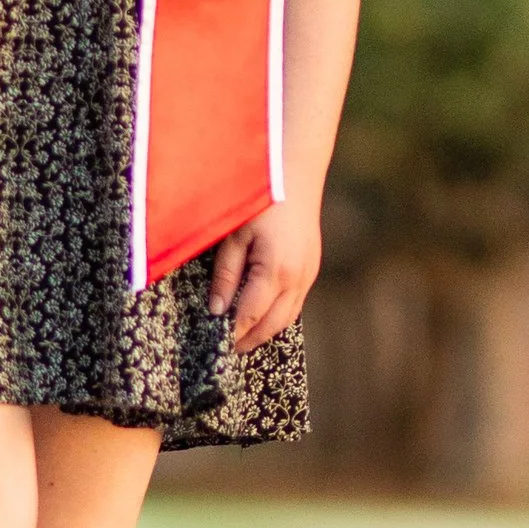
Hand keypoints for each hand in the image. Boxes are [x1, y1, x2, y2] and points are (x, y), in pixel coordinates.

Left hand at [207, 196, 321, 352]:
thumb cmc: (260, 201)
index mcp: (276, 271)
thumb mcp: (234, 236)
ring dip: (266, 331)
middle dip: (250, 339)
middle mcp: (297, 278)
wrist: (296, 176)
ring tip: (243, 338)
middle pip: (273, 324)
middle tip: (229, 351)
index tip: (216, 346)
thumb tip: (217, 310)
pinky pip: (295, 302)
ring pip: (287, 317)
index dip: (233, 333)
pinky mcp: (312, 269)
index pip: (251, 315)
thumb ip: (225, 275)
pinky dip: (278, 315)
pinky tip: (262, 315)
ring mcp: (309, 274)